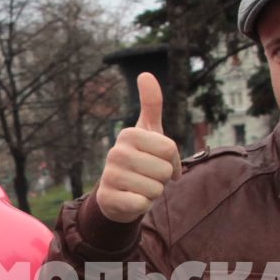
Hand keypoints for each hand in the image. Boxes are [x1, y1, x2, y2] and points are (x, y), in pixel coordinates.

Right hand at [93, 73, 182, 224]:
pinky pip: (142, 204)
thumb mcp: (147, 132)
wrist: (118, 194)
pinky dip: (142, 205)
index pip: (169, 149)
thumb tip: (145, 73)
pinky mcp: (108, 198)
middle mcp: (116, 152)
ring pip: (155, 189)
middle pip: (164, 170)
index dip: (171, 160)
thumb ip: (151, 104)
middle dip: (162, 178)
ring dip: (153, 193)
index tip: (159, 160)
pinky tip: (131, 200)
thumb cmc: (140, 159)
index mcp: (128, 134)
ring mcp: (110, 175)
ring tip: (139, 187)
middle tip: (148, 176)